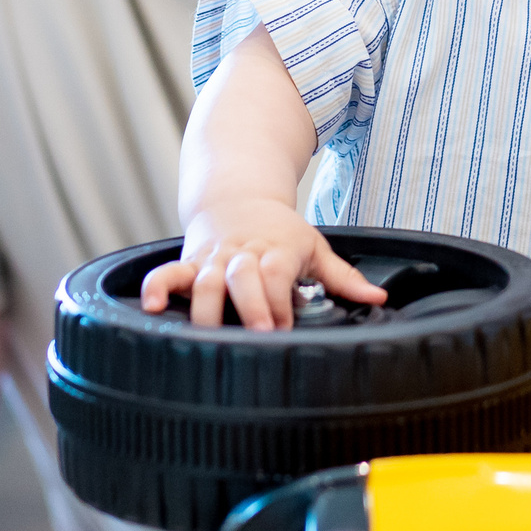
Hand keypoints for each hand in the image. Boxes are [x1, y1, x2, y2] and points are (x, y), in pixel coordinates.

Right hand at [137, 196, 385, 328]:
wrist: (237, 196)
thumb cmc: (280, 231)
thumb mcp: (315, 246)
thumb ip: (344, 277)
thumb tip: (379, 300)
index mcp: (276, 251)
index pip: (276, 274)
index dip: (279, 301)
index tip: (283, 329)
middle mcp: (242, 254)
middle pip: (242, 277)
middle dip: (249, 306)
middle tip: (257, 335)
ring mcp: (214, 259)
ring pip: (205, 279)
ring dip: (206, 306)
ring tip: (205, 333)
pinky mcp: (190, 263)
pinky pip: (168, 273)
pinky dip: (157, 287)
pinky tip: (151, 308)